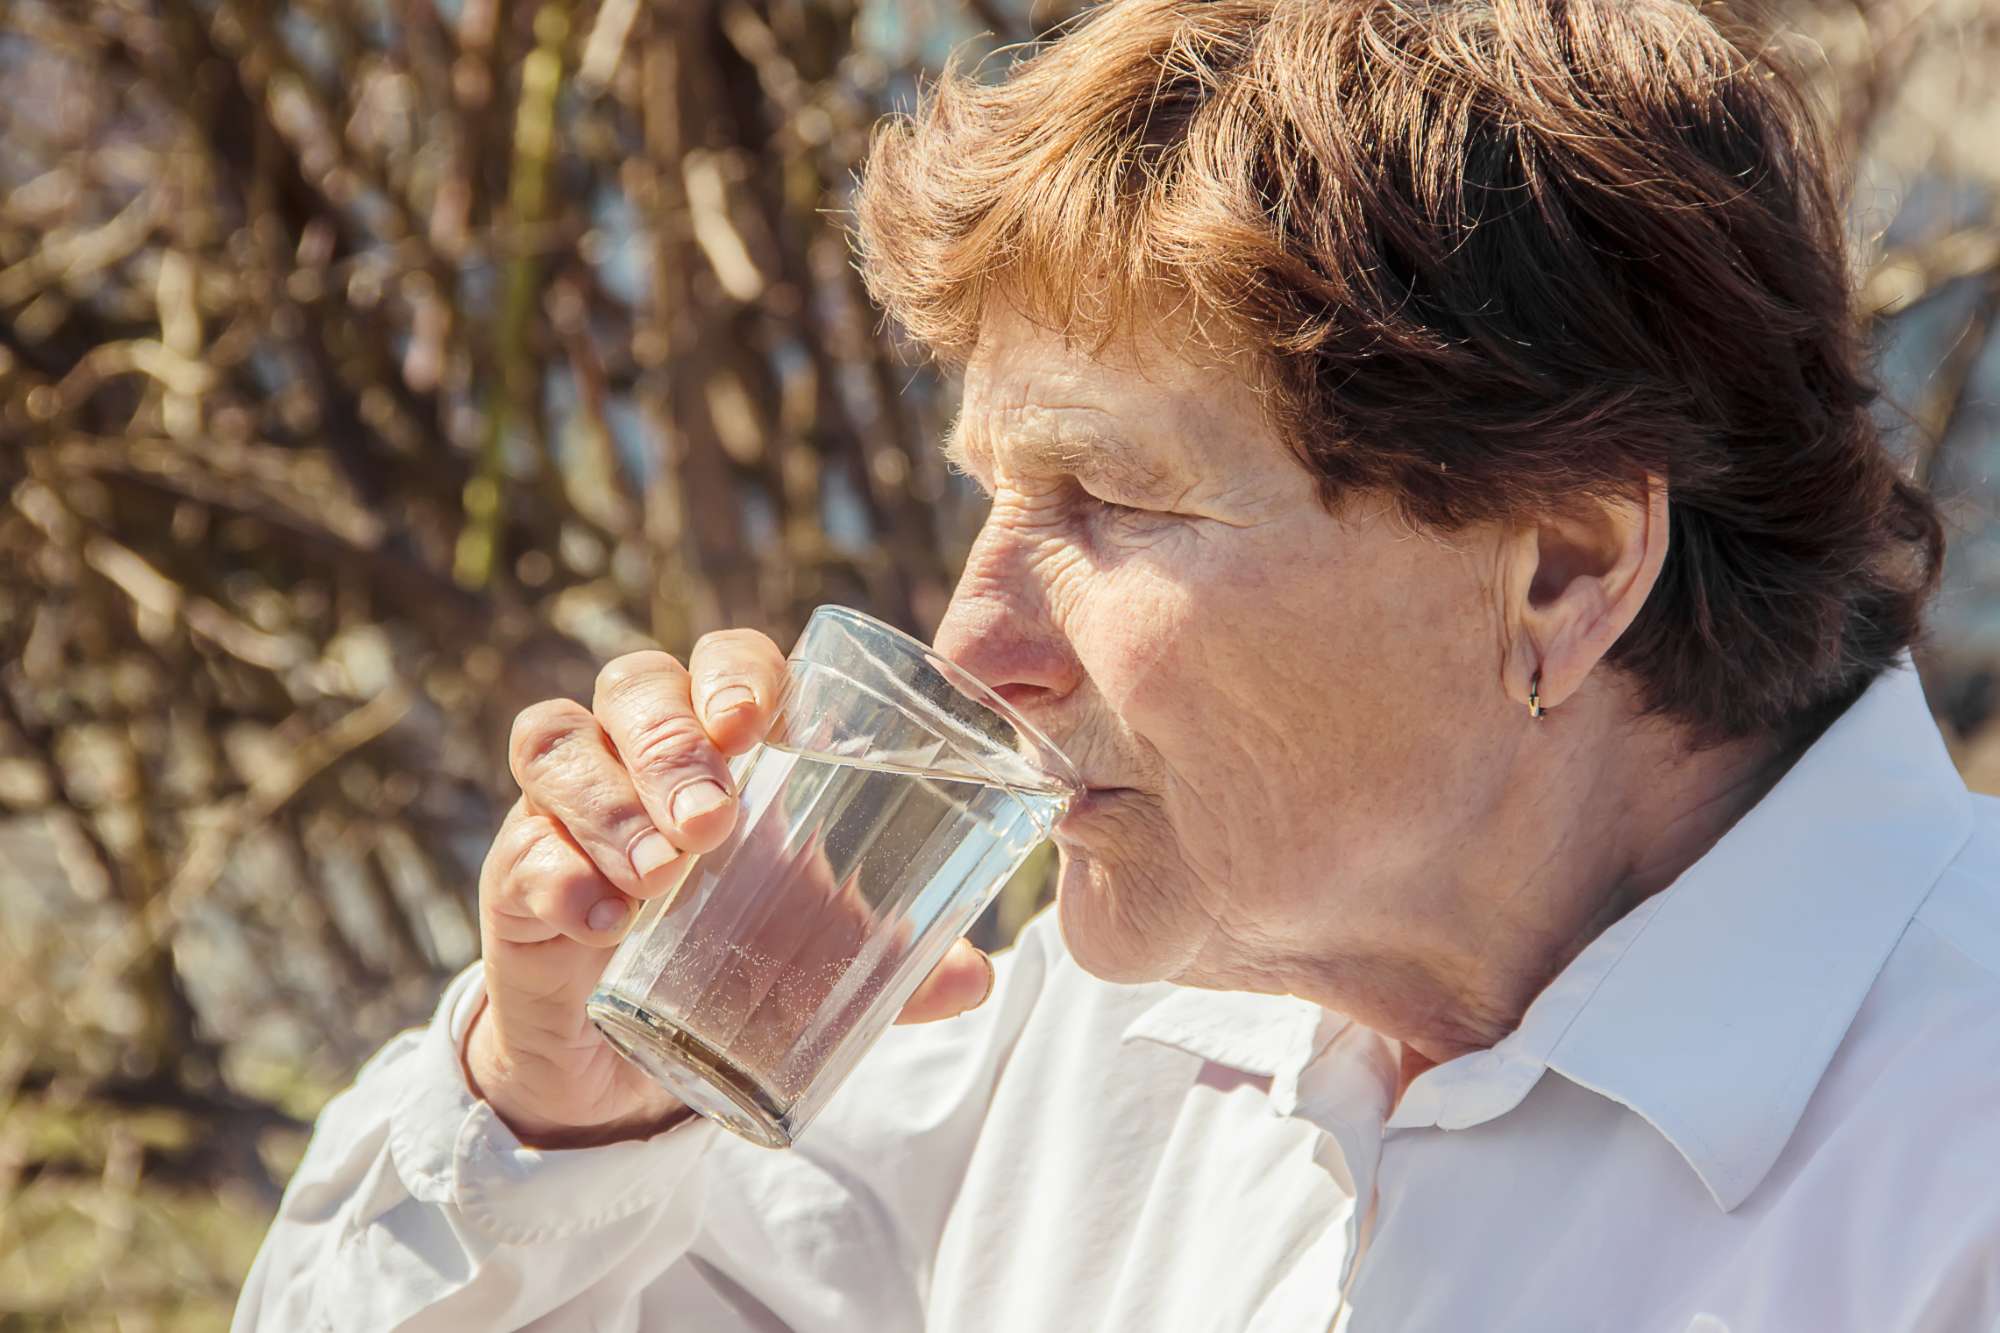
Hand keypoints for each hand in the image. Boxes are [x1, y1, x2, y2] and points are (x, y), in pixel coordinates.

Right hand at [465, 629, 998, 1148]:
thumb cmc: (735, 959)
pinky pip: (519, 850)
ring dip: (611, 803)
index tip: (751, 724)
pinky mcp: (513, 875)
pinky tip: (602, 923)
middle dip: (670, 743)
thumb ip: (893, 960)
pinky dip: (559, 878)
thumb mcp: (819, 955)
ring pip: (558, 743)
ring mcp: (563, 807)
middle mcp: (636, 751)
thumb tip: (977, 974)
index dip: (734, 673)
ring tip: (660, 880)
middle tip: (710, 823)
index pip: (724, 660)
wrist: (628, 1062)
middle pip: (634, 684)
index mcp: (723, 743)